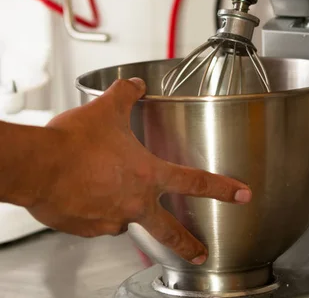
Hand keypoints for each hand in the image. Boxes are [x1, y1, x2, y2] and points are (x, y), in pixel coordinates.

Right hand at [28, 78, 250, 263]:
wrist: (38, 165)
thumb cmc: (73, 142)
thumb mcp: (107, 109)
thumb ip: (127, 95)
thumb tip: (136, 85)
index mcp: (146, 174)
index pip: (195, 181)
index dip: (223, 188)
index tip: (242, 195)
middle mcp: (133, 202)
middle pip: (168, 229)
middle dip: (187, 243)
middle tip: (199, 252)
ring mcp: (109, 219)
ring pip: (125, 220)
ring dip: (124, 210)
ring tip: (107, 191)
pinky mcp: (85, 229)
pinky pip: (97, 222)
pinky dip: (95, 210)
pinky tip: (84, 194)